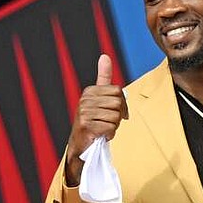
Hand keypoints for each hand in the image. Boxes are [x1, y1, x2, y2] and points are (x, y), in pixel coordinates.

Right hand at [64, 54, 127, 185]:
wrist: (80, 146)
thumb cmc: (93, 123)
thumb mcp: (99, 100)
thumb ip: (103, 78)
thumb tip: (105, 56)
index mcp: (89, 91)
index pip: (117, 91)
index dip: (122, 104)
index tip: (115, 113)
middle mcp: (84, 100)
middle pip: (117, 103)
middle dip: (118, 116)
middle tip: (109, 123)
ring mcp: (84, 113)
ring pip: (115, 116)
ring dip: (113, 126)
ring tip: (103, 129)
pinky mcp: (86, 126)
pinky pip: (110, 128)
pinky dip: (109, 134)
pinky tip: (101, 136)